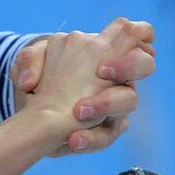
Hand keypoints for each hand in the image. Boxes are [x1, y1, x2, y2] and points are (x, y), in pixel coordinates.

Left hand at [12, 18, 154, 153]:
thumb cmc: (42, 82)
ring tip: (78, 113)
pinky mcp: (106, 131)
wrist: (33, 118)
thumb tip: (29, 81)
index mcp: (105, 53)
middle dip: (129, 66)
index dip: (136, 36)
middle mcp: (117, 77)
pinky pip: (107, 136)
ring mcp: (115, 105)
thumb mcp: (32, 65)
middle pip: (145, 64)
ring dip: (105, 104)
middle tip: (103, 73)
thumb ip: (29, 60)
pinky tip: (73, 140)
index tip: (103, 60)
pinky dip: (91, 139)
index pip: (135, 34)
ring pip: (129, 102)